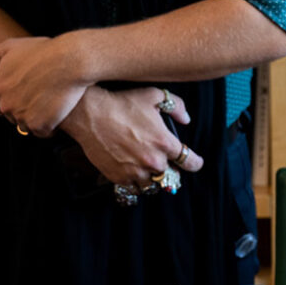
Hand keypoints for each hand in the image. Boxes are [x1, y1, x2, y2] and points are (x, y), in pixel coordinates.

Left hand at [0, 35, 89, 136]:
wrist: (70, 60)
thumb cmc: (43, 51)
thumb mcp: (10, 48)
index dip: (16, 97)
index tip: (30, 89)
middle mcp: (6, 105)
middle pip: (14, 116)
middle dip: (26, 109)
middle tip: (43, 94)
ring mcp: (23, 116)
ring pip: (28, 126)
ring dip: (38, 118)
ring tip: (51, 101)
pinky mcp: (40, 125)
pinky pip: (44, 132)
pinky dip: (51, 126)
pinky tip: (58, 110)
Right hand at [57, 87, 203, 187]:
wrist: (90, 114)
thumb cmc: (122, 103)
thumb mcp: (154, 96)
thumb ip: (176, 107)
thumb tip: (186, 119)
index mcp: (165, 143)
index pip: (190, 163)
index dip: (195, 163)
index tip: (194, 162)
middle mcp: (152, 161)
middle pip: (171, 175)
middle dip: (169, 168)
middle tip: (162, 160)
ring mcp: (135, 171)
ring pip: (152, 185)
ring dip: (152, 178)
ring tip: (147, 168)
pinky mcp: (118, 177)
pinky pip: (133, 188)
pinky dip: (134, 182)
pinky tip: (132, 172)